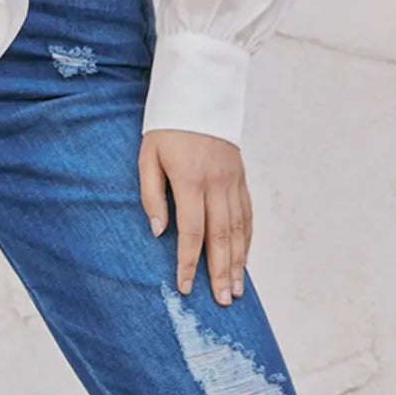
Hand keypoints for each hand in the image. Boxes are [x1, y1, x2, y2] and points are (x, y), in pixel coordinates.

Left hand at [138, 130, 252, 305]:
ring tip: (236, 290)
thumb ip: (151, 195)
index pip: (192, 231)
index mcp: (191, 180)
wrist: (200, 93)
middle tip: (223, 301)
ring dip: (238, 262)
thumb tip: (157, 232)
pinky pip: (247, 214)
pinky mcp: (241, 178)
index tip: (186, 287)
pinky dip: (247, 239)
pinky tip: (244, 259)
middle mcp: (217, 184)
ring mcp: (233, 181)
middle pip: (221, 236)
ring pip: (239, 229)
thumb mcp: (148, 156)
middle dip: (221, 272)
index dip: (189, 262)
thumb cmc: (166, 128)